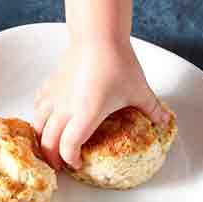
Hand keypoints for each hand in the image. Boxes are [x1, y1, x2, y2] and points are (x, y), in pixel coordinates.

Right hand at [33, 39, 169, 169]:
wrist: (98, 35)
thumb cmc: (117, 62)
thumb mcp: (139, 90)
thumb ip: (152, 109)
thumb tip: (164, 121)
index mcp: (85, 114)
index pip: (68, 146)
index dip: (70, 159)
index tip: (78, 163)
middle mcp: (66, 108)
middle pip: (48, 141)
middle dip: (52, 157)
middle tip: (59, 165)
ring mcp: (55, 95)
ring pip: (38, 124)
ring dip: (41, 138)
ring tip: (48, 145)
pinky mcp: (51, 83)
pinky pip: (39, 104)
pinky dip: (40, 115)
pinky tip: (47, 117)